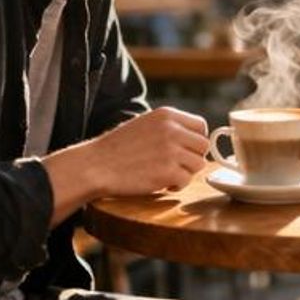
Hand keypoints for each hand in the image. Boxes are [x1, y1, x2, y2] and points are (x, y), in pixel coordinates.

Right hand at [88, 106, 208, 196]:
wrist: (96, 165)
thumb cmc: (117, 147)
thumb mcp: (145, 123)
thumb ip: (169, 127)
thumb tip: (192, 137)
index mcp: (167, 114)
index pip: (200, 126)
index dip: (196, 140)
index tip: (186, 150)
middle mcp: (172, 129)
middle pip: (203, 145)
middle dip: (193, 157)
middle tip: (178, 165)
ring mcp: (171, 150)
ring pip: (199, 164)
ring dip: (187, 172)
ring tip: (169, 175)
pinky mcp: (168, 172)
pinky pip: (187, 180)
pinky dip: (177, 185)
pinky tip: (164, 184)